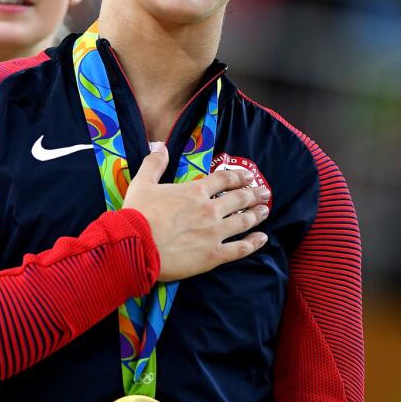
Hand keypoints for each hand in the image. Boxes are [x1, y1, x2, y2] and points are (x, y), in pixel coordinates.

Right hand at [122, 142, 270, 281]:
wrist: (136, 245)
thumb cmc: (137, 213)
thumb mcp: (142, 183)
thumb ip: (154, 164)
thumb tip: (160, 146)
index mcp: (195, 192)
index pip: (224, 179)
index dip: (238, 176)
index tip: (247, 176)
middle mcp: (210, 210)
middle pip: (239, 199)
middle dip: (254, 194)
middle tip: (264, 192)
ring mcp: (215, 233)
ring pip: (244, 221)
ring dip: (257, 215)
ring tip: (265, 211)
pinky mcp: (214, 255)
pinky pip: (241, 248)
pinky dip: (254, 243)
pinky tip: (262, 238)